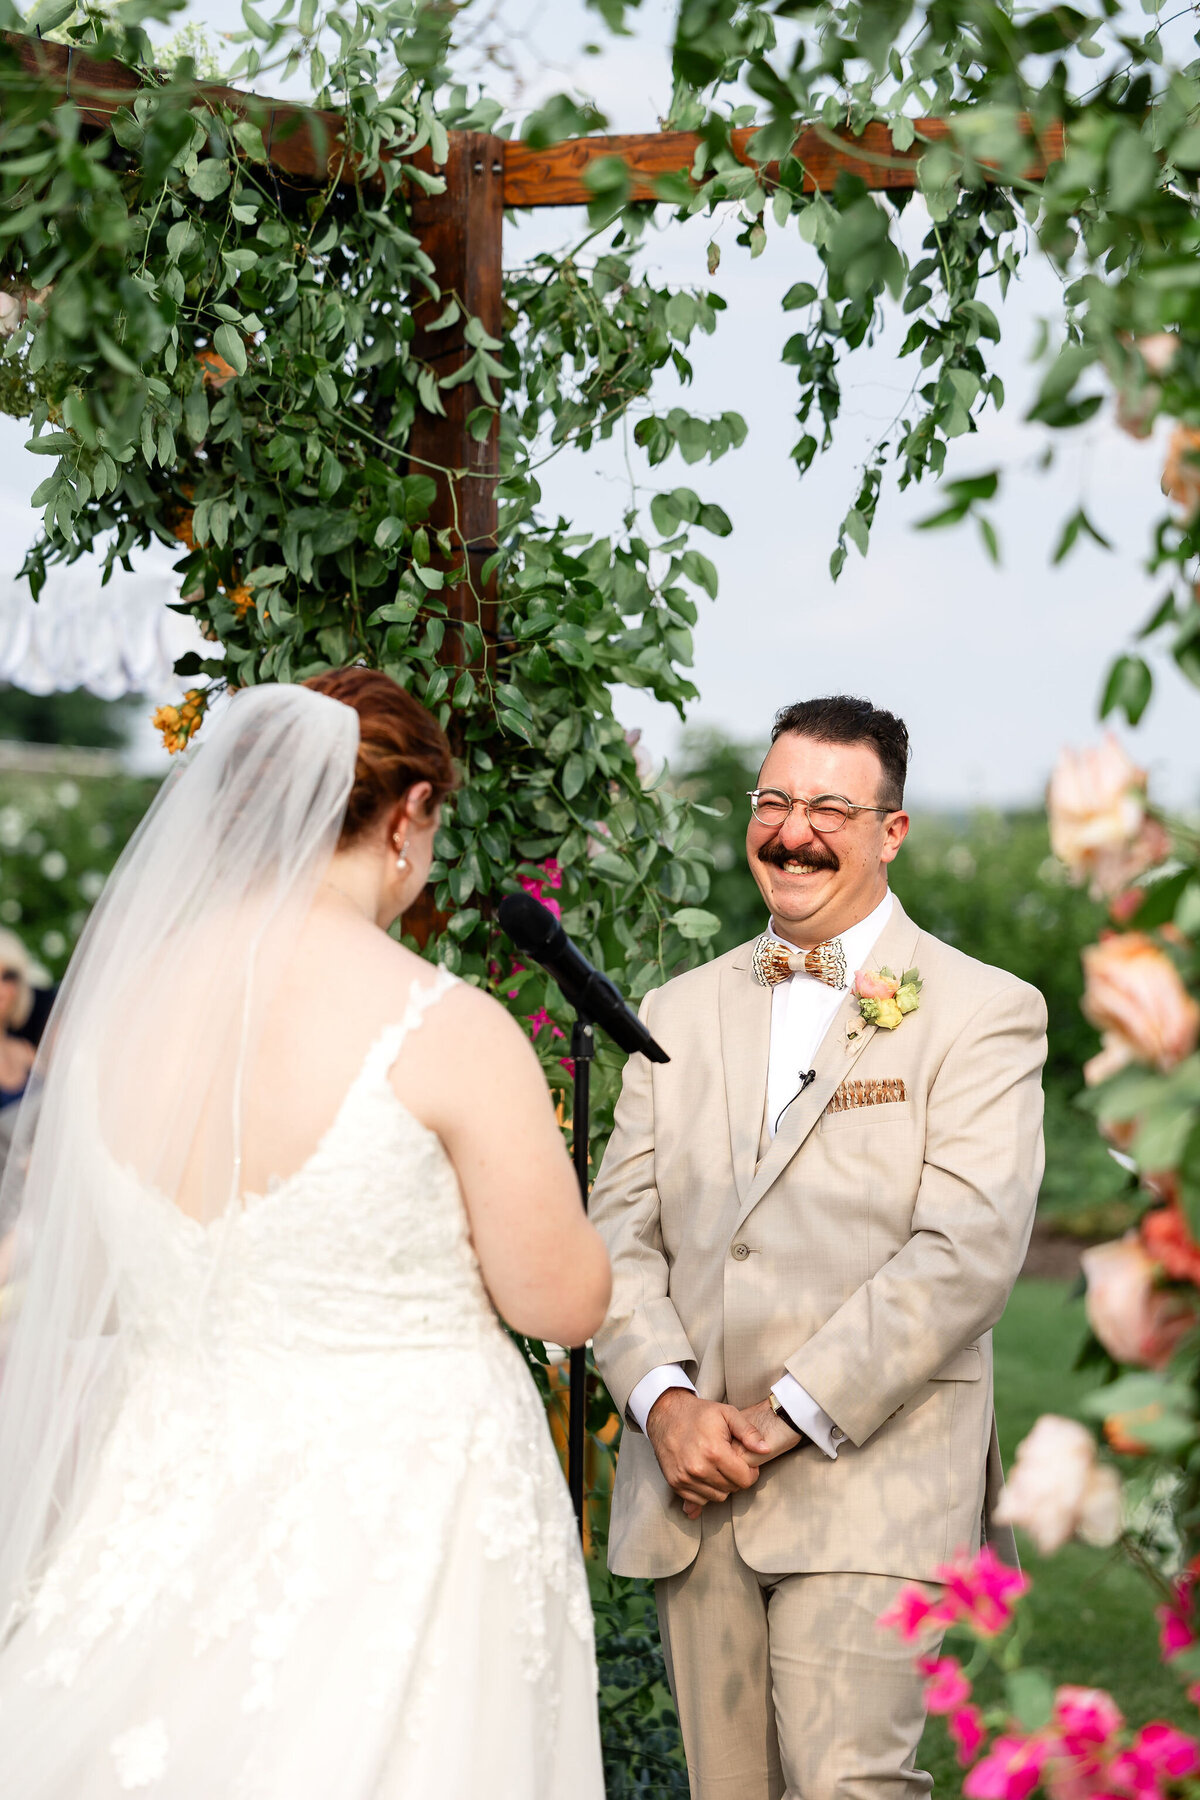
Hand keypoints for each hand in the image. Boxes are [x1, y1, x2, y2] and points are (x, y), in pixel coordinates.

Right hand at [678, 1398, 802, 1517]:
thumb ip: (749, 1432)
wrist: (666, 1415)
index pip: (745, 1479)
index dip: (750, 1472)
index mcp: (714, 1451)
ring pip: (717, 1497)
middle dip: (736, 1477)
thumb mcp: (727, 1413)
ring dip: (722, 1485)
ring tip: (717, 1466)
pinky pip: (700, 1499)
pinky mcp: (675, 1483)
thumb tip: (766, 1449)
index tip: (745, 1462)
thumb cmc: (699, 1414)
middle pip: (732, 1489)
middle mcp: (698, 1468)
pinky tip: (705, 1473)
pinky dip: (706, 1490)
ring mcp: (685, 1478)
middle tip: (731, 1461)